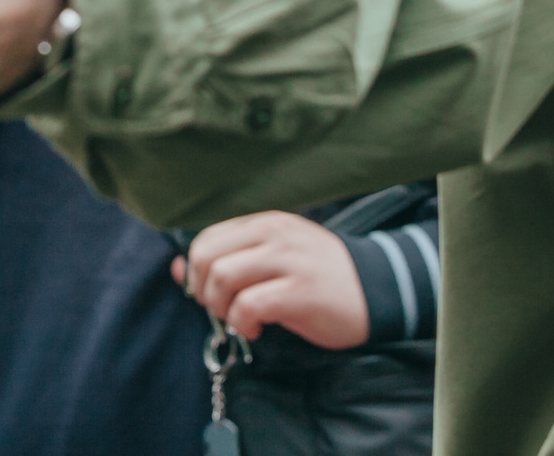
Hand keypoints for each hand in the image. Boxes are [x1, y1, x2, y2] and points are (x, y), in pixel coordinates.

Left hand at [175, 212, 368, 348]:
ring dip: (221, 308)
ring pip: (224, 277)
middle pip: (207, 256)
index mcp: (266, 224)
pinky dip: (242, 321)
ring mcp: (288, 261)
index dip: (196, 271)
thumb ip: (229, 260)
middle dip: (203, 289)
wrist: (377, 290)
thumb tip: (177, 270)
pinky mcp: (300, 291)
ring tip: (240, 319)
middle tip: (222, 309)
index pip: (207, 238)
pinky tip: (255, 329)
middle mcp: (274, 235)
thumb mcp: (274, 259)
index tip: (209, 294)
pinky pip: (249, 304)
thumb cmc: (320, 277)